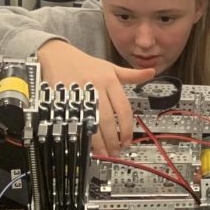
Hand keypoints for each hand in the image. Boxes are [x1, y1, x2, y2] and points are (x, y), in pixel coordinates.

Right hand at [38, 40, 154, 156]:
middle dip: (113, 139)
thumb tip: (151, 72)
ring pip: (92, 122)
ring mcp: (79, 94)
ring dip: (99, 141)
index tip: (128, 141)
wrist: (57, 55)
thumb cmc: (86, 64)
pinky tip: (86, 143)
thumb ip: (131, 75)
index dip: (127, 128)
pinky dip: (82, 134)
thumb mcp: (110, 67)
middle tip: (116, 151)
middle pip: (108, 119)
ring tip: (104, 153)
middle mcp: (96, 87)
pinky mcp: (64, 99)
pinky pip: (75, 121)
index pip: (123, 108)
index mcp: (109, 80)